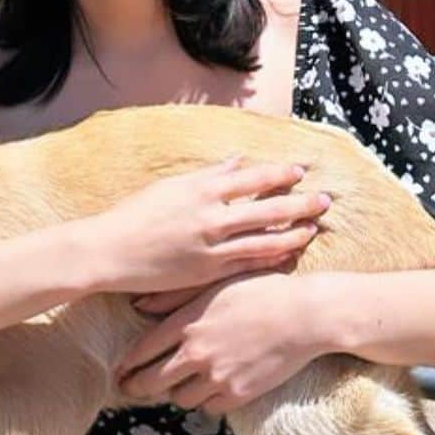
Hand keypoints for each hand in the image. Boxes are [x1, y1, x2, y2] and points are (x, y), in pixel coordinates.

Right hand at [88, 160, 330, 295]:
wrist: (108, 252)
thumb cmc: (133, 215)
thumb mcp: (169, 187)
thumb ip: (207, 176)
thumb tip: (236, 162)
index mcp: (201, 189)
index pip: (252, 177)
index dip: (280, 174)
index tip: (300, 171)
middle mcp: (210, 216)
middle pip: (268, 208)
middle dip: (300, 203)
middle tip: (326, 200)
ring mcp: (211, 247)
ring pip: (265, 240)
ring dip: (293, 233)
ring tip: (314, 229)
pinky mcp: (207, 273)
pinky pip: (248, 265)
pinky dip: (271, 259)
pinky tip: (288, 255)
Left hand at [114, 271, 328, 414]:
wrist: (306, 315)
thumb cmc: (261, 290)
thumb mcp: (214, 284)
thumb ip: (172, 297)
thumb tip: (138, 304)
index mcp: (187, 324)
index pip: (142, 352)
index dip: (127, 365)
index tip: (120, 371)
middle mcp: (196, 353)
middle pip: (152, 382)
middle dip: (137, 387)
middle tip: (130, 389)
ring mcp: (217, 376)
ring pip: (180, 398)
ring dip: (176, 393)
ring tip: (179, 385)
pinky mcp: (239, 394)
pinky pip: (209, 407)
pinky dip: (206, 401)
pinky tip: (210, 389)